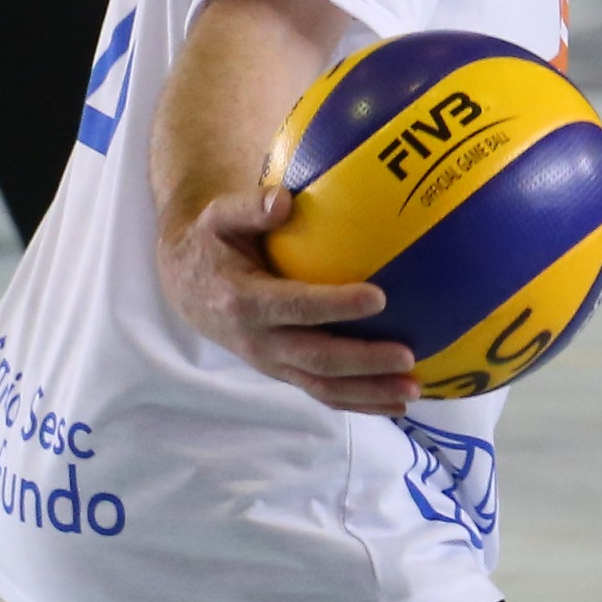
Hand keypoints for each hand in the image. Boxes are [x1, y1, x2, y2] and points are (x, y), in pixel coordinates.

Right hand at [158, 183, 420, 415]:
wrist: (188, 284)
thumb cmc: (213, 241)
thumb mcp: (220, 216)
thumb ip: (249, 207)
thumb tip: (283, 200)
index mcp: (243, 302)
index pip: (295, 307)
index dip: (335, 306)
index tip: (379, 297)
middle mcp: (257, 341)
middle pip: (315, 359)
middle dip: (363, 362)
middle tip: (408, 356)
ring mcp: (271, 362)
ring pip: (322, 387)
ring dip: (368, 393)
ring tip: (413, 391)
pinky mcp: (283, 371)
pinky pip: (322, 391)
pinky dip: (359, 400)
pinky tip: (398, 402)